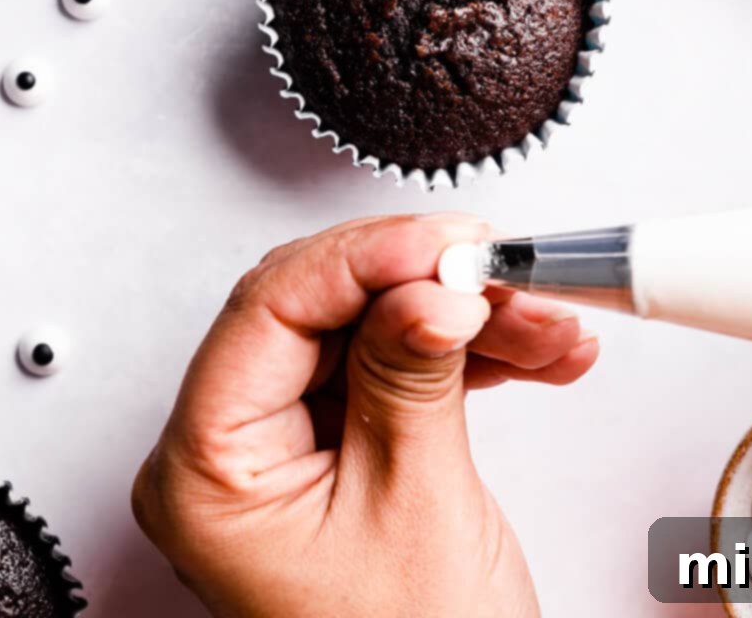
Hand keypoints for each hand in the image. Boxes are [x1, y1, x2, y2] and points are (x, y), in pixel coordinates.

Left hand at [132, 213, 599, 617]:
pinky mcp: (344, 447)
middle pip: (323, 308)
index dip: (365, 256)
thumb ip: (412, 376)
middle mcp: (234, 449)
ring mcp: (291, 447)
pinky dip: (473, 354)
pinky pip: (403, 368)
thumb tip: (429, 282)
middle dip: (425, 281)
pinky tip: (534, 350)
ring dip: (468, 318)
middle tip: (495, 269)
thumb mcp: (413, 509)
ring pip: (374, 331)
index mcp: (206, 469)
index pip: (269, 307)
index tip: (445, 241)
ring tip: (544, 323)